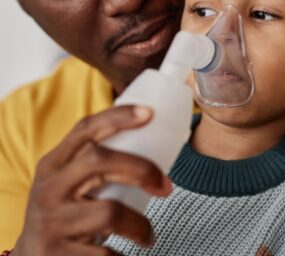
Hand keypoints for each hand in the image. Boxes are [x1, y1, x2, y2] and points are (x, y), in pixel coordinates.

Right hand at [12, 106, 171, 255]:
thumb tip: (157, 148)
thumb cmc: (67, 214)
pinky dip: (123, 255)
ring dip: (140, 225)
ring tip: (147, 236)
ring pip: (110, 212)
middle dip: (141, 169)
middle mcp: (49, 188)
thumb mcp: (70, 184)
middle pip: (99, 161)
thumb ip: (98, 165)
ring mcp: (51, 222)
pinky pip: (106, 253)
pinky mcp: (56, 254)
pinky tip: (124, 255)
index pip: (85, 130)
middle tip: (166, 187)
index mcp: (55, 164)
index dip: (118, 117)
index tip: (149, 113)